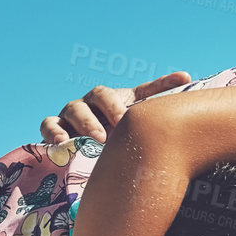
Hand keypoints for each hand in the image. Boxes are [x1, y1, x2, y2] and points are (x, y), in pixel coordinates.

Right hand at [41, 71, 191, 142]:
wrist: (79, 155)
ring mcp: (71, 115)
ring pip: (74, 109)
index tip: (182, 80)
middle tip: (122, 124)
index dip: (161, 84)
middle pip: (100, 95)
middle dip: (112, 109)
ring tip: (99, 138)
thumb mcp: (134, 125)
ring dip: (87, 123)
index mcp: (117, 101)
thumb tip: (186, 80)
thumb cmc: (112, 139)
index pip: (140, 90)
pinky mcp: (55, 128)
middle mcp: (93, 103)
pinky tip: (62, 142)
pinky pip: (49, 125)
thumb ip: (155, 111)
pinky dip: (53, 132)